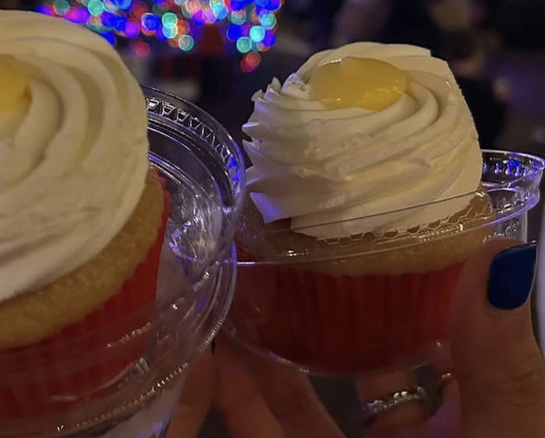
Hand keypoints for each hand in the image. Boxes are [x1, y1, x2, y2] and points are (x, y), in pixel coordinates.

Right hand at [168, 239, 544, 437]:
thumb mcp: (512, 435)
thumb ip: (504, 361)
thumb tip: (505, 254)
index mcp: (481, 408)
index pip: (442, 323)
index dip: (407, 273)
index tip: (365, 225)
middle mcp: (422, 429)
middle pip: (364, 352)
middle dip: (323, 304)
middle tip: (287, 249)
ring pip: (309, 394)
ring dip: (271, 345)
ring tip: (238, 288)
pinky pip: (275, 434)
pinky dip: (245, 399)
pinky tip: (220, 357)